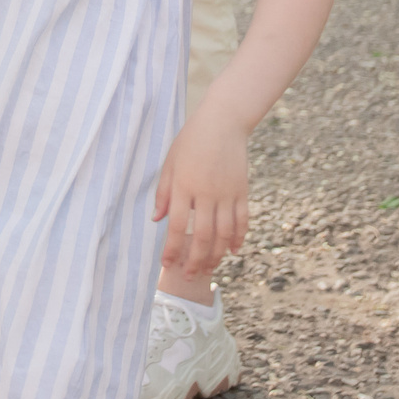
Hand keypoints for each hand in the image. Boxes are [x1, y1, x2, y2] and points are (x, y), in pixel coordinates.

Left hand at [152, 114, 249, 279]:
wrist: (223, 122)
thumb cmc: (192, 141)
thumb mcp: (170, 162)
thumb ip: (163, 192)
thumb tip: (156, 220)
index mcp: (184, 186)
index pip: (177, 226)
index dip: (172, 249)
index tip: (167, 263)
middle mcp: (206, 193)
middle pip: (203, 236)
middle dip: (195, 260)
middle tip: (189, 276)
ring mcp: (227, 193)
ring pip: (224, 234)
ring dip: (216, 255)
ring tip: (208, 269)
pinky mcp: (242, 191)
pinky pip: (242, 221)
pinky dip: (238, 238)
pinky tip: (233, 251)